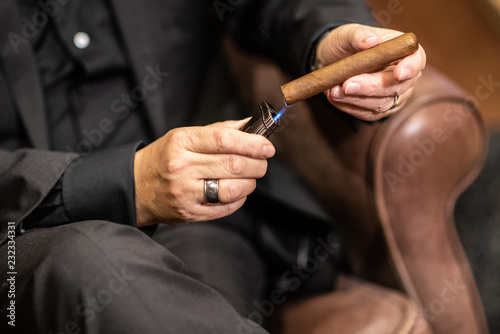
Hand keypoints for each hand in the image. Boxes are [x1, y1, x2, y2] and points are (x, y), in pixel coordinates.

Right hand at [133, 119, 274, 226]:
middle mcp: (182, 167)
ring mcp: (185, 192)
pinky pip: (226, 207)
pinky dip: (240, 198)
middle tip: (263, 162)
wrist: (136, 187)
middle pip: (233, 165)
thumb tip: (251, 124)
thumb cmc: (164, 158)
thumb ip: (218, 131)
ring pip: (233, 189)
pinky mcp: (190, 213)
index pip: (226, 140)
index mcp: (181, 142)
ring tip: (250, 177)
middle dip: (257, 164)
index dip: (253, 143)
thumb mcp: (184, 136)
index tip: (267, 146)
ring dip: (251, 182)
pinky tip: (238, 191)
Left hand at [316, 24, 426, 120]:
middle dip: (370, 87)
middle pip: (396, 87)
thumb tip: (371, 41)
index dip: (410, 68)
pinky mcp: (377, 110)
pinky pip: (367, 114)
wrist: (333, 61)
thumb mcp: (348, 34)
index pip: (417, 61)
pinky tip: (334, 98)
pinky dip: (349, 107)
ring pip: (381, 104)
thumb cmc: (346, 44)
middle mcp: (404, 77)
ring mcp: (393, 96)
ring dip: (356, 100)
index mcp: (405, 52)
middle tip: (347, 85)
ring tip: (333, 91)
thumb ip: (359, 36)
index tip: (398, 74)